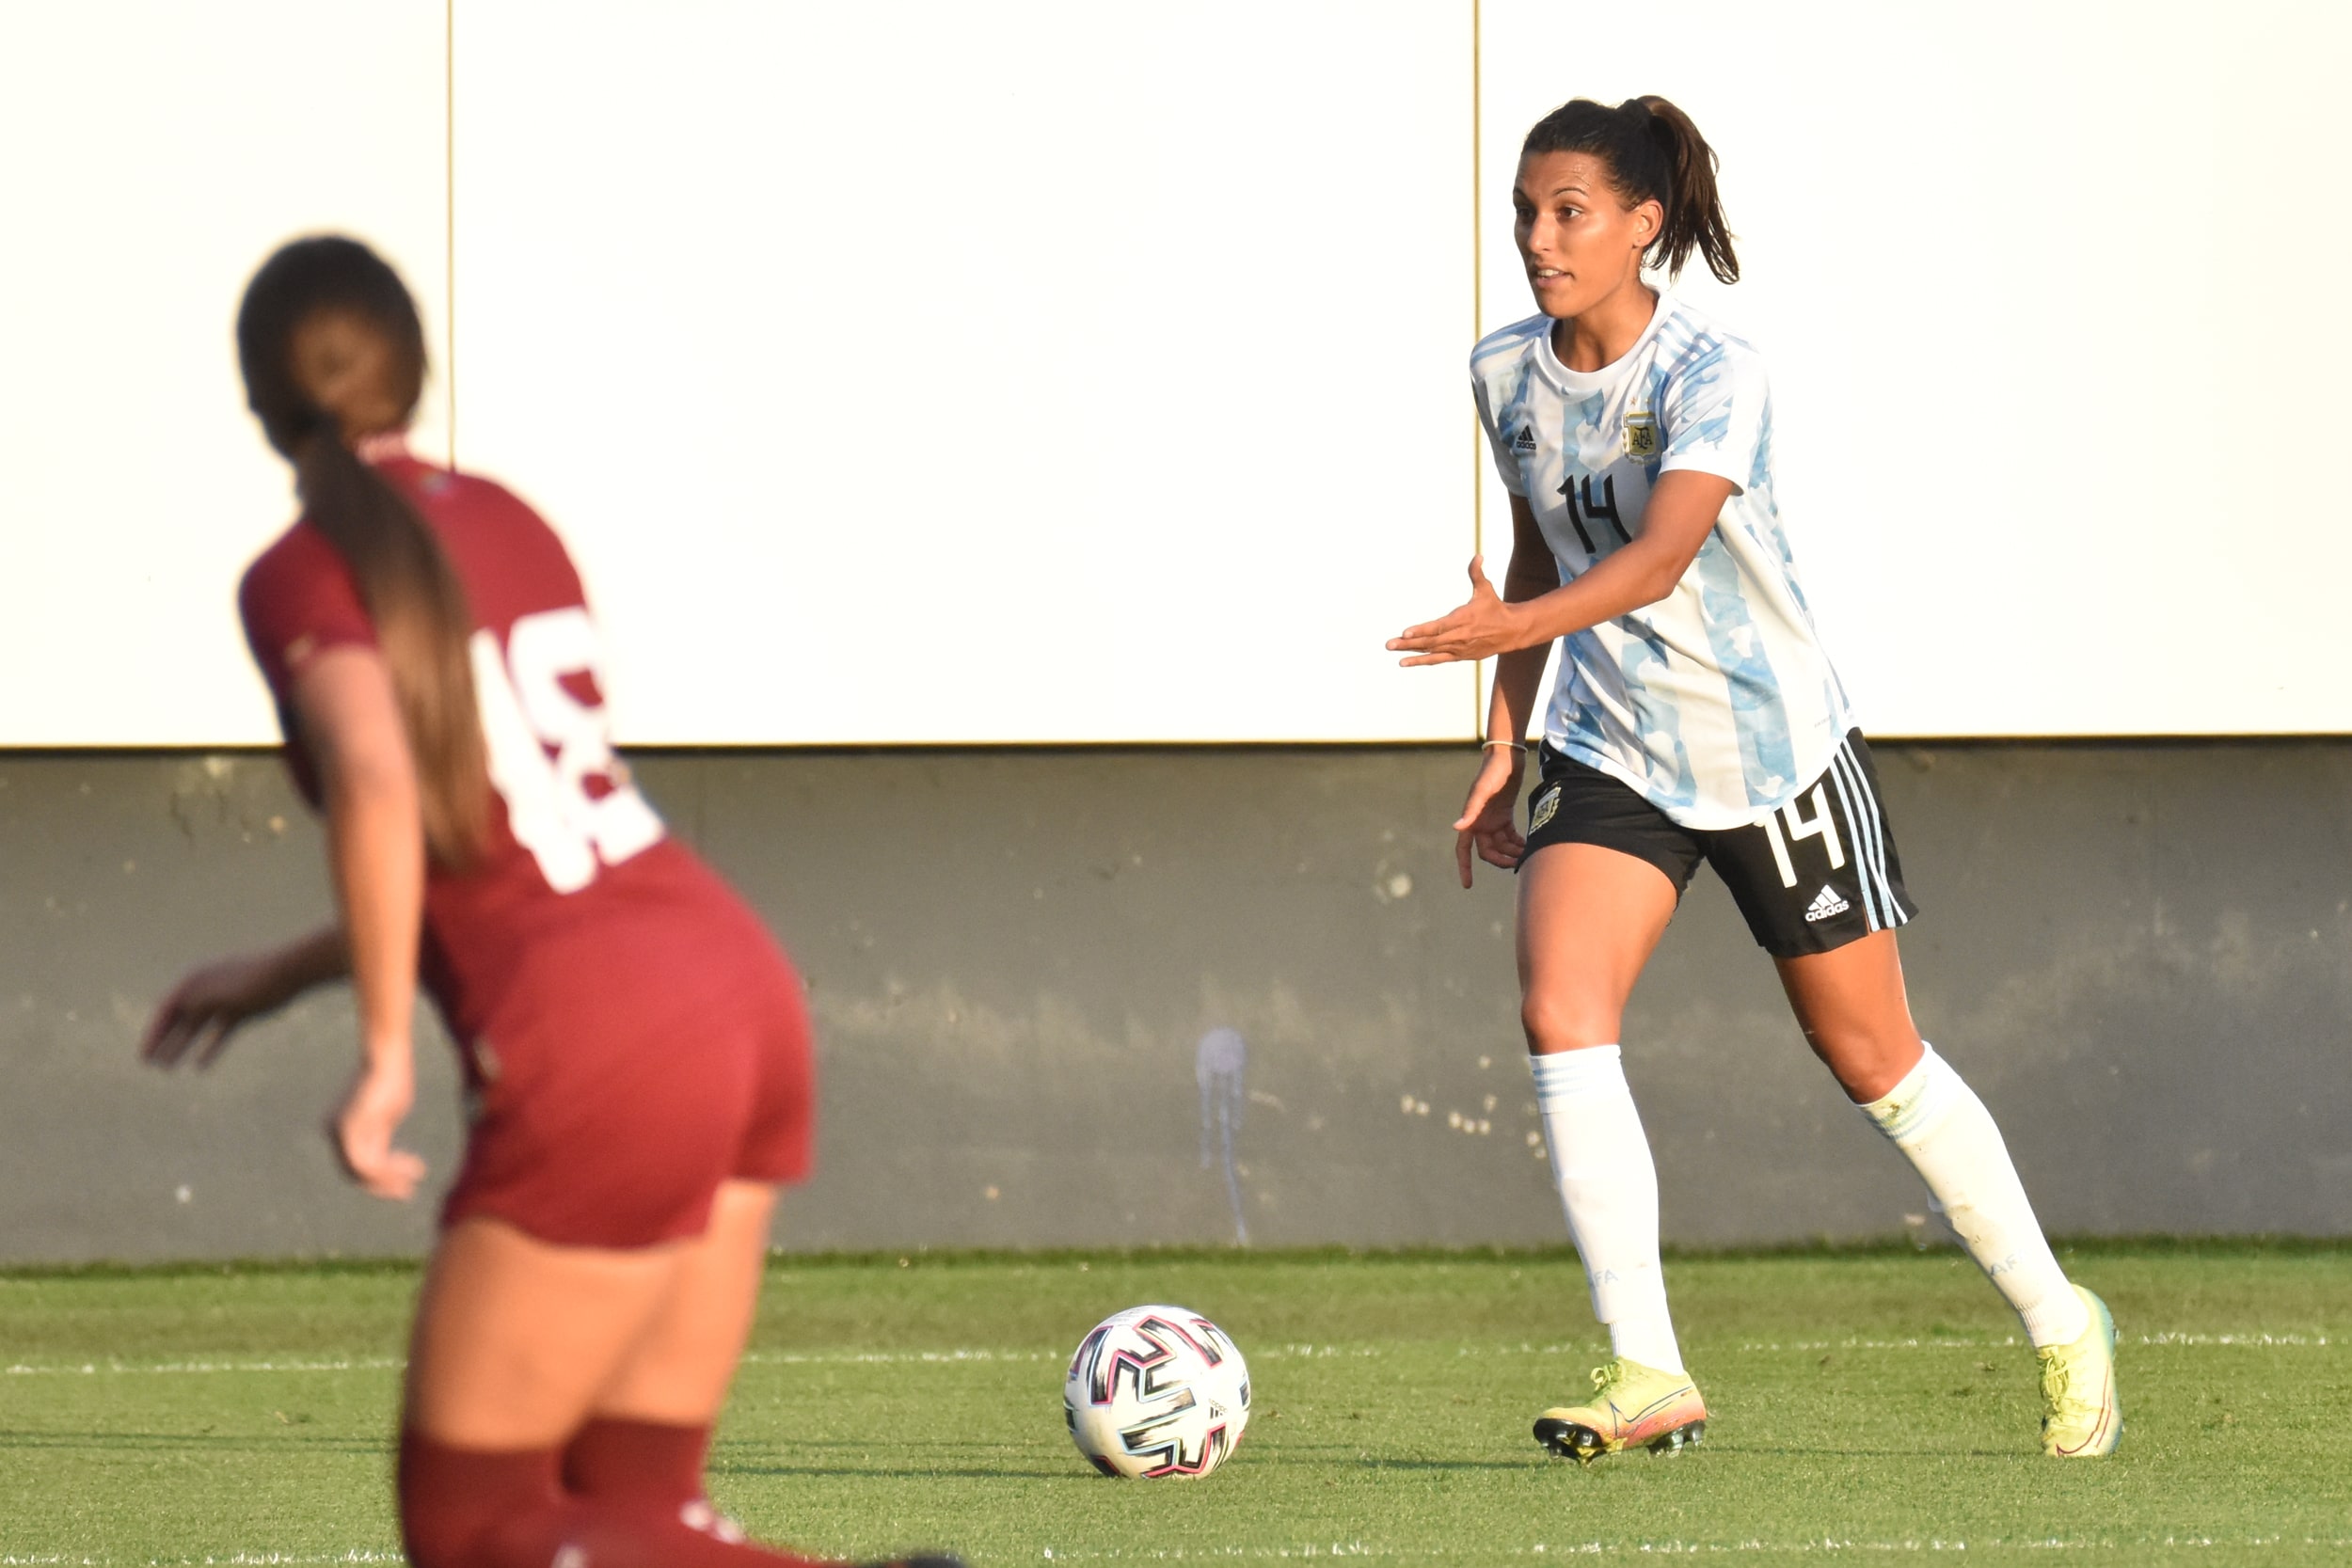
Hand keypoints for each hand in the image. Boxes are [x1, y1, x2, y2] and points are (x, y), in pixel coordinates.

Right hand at [142, 952, 301, 1069]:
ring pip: (197, 1029)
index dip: (152, 1033)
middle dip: (163, 1042)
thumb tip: (168, 1012)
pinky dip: (209, 1049)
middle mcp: (205, 990)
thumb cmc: (249, 979)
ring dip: (181, 1047)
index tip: (144, 1056)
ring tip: (168, 1069)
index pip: (165, 1009)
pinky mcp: (242, 1012)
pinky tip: (200, 1067)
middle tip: (150, 1065)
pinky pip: (219, 1034)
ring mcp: (223, 1001)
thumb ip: (190, 1002)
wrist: (288, 972)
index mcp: (194, 980)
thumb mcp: (215, 992)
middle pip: (178, 1020)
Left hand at [330, 1057, 425, 1200]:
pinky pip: (366, 1161)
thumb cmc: (391, 1078)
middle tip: (408, 1192)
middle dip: (382, 1185)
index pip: (356, 1163)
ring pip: (361, 1170)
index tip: (409, 1176)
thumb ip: (380, 1132)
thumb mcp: (386, 1110)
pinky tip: (410, 1170)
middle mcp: (333, 1131)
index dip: (382, 1176)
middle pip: (354, 1171)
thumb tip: (385, 1155)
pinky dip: (388, 1171)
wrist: (387, 1056)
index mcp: (339, 1128)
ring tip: (412, 1184)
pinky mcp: (350, 1129)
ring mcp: (339, 1130)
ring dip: (389, 1180)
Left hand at [1388, 556, 1525, 666]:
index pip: (1439, 626)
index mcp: (1463, 619)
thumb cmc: (1496, 607)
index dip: (1422, 630)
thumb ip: (1476, 574)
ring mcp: (1458, 648)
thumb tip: (1477, 556)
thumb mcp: (1486, 589)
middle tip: (1389, 644)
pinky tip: (1406, 662)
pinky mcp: (1459, 656)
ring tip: (1393, 651)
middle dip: (1408, 643)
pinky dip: (1422, 661)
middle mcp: (1459, 636)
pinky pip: (1437, 660)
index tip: (1405, 632)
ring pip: (1431, 651)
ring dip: (1411, 652)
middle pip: (1430, 641)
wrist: (1512, 632)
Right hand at [1454, 747, 1527, 886]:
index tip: (1467, 884)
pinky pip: (1510, 837)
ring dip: (1512, 853)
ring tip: (1527, 855)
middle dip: (1501, 860)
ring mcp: (1493, 820)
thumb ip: (1471, 809)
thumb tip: (1456, 828)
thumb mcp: (1482, 790)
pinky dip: (1517, 843)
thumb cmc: (1493, 771)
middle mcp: (1481, 822)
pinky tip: (1528, 846)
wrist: (1508, 756)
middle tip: (1517, 864)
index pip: (1464, 849)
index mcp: (1472, 819)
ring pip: (1501, 846)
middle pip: (1488, 851)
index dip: (1465, 867)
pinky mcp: (1505, 815)